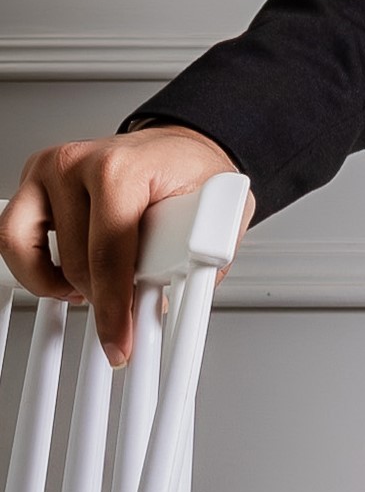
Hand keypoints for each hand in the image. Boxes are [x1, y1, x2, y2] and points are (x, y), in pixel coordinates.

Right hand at [0, 127, 253, 366]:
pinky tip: (64, 275)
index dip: (113, 309)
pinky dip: (33, 266)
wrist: (183, 148)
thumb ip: (194, 265)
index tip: (120, 342)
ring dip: (60, 283)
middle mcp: (80, 162)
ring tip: (92, 290)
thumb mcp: (217, 217)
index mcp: (124, 167)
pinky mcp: (33, 180)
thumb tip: (166, 315)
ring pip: (31, 254)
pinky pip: (12, 238)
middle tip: (125, 310)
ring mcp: (52, 169)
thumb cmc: (194, 175)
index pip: (108, 254)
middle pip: (75, 262)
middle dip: (101, 296)